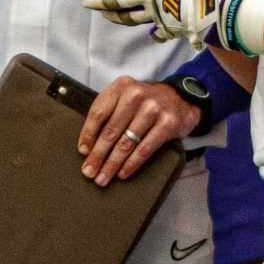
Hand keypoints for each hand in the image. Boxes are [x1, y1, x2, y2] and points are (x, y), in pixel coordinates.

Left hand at [76, 75, 197, 186]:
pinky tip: (123, 172)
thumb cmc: (146, 102)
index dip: (88, 134)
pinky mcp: (167, 123)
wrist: (181, 99)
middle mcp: (136, 95)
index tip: (83, 152)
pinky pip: (145, 148)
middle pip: (110, 130)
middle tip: (89, 172)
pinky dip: (132, 163)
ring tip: (103, 177)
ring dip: (112, 164)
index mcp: (121, 86)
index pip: (99, 113)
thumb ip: (109, 112)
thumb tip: (88, 145)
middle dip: (98, 155)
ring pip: (126, 142)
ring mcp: (153, 109)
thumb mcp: (126, 97)